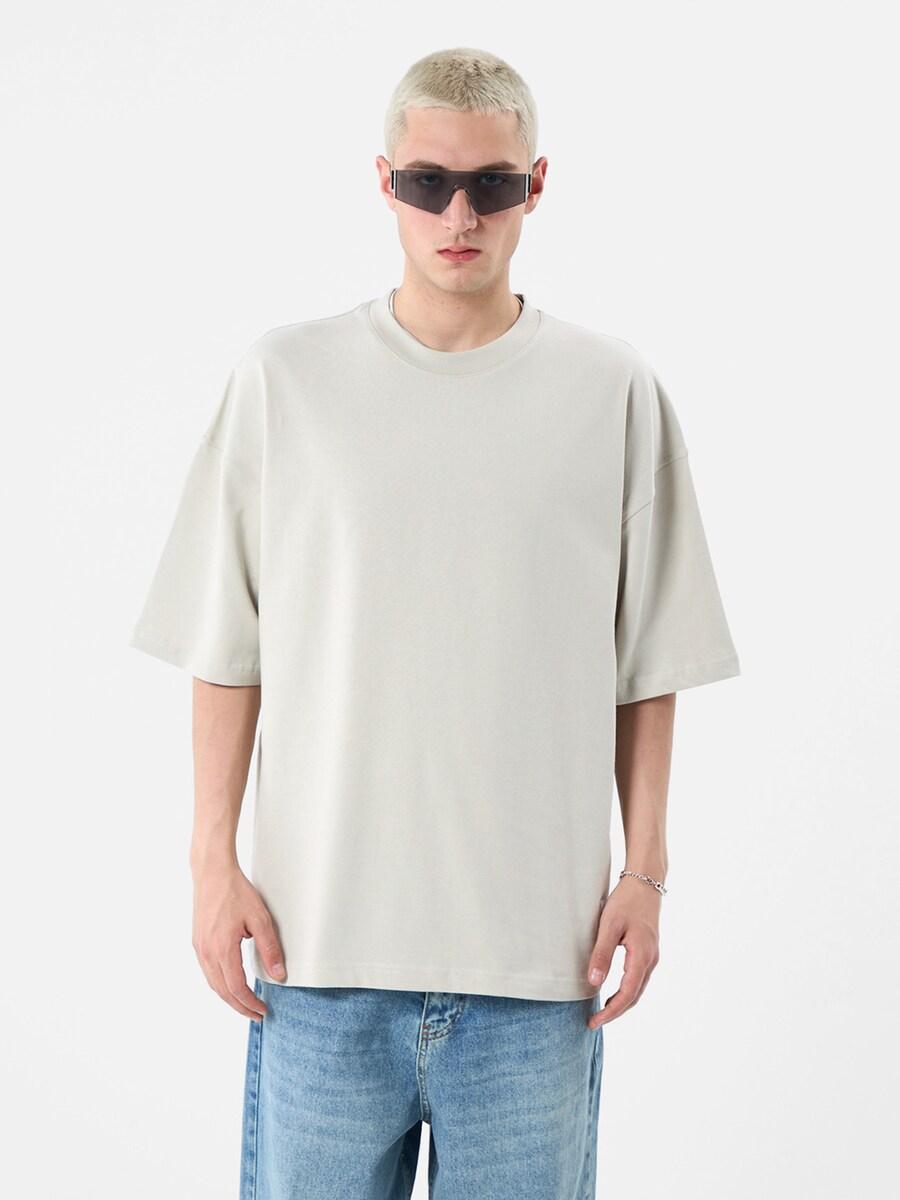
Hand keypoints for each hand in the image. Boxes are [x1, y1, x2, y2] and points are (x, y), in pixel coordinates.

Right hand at [191, 858, 285, 1019]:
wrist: (212, 873)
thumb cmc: (236, 892)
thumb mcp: (260, 919)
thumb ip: (270, 949)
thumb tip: (279, 975)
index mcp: (222, 949)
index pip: (236, 988)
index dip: (250, 1003)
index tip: (263, 1011)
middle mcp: (207, 953)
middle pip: (223, 991)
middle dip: (240, 1006)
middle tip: (256, 1015)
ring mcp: (199, 948)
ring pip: (213, 983)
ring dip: (229, 997)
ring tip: (245, 1003)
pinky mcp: (198, 942)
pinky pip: (208, 971)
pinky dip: (220, 983)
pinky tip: (231, 983)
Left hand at [585, 875, 660, 1027]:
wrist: (646, 881)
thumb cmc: (626, 901)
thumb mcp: (609, 926)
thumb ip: (602, 954)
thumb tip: (594, 983)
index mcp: (642, 956)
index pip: (627, 995)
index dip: (611, 1012)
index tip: (594, 1022)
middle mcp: (651, 960)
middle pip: (634, 996)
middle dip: (615, 1012)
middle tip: (594, 1021)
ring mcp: (652, 955)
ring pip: (638, 988)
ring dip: (621, 1002)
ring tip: (602, 1010)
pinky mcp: (649, 950)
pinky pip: (638, 978)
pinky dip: (626, 990)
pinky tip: (613, 989)